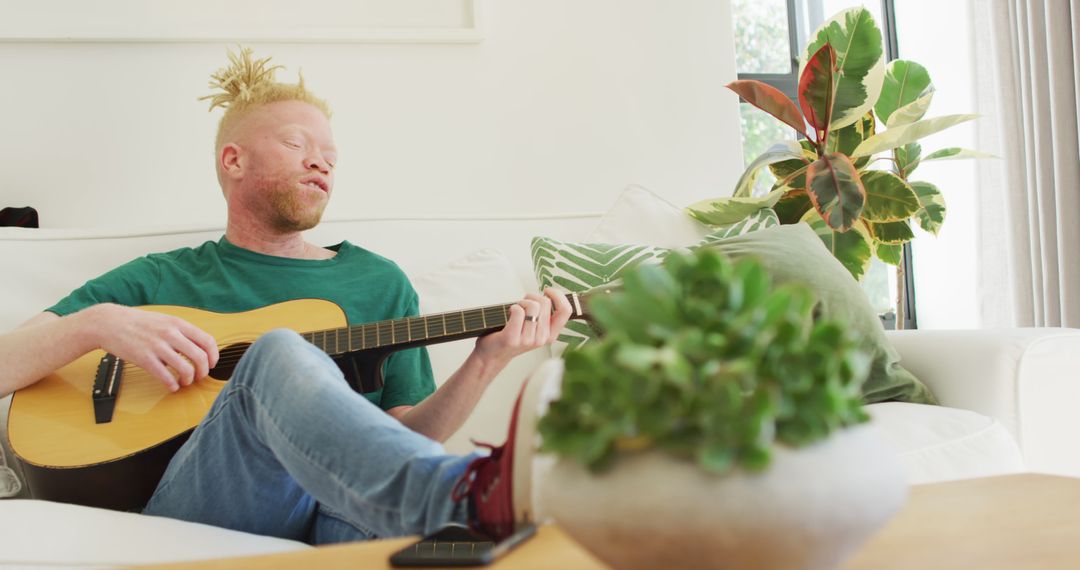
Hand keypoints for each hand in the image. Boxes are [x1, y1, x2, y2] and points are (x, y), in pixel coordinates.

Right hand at [86, 304, 219, 391]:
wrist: (109, 322)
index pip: (207, 341)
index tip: (211, 364)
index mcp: (178, 324)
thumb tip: (200, 347)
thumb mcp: (165, 320)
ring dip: (189, 379)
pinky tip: (172, 386)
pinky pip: (165, 376)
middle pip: (200, 357)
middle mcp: (170, 334)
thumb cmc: (138, 323)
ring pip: (185, 368)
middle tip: (199, 377)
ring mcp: (157, 346)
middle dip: (203, 371)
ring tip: (184, 382)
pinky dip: (172, 384)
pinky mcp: (144, 358)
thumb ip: (182, 331)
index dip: (214, 356)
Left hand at [473, 288, 572, 366]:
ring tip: (515, 309)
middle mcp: (542, 339)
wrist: (493, 354)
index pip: (566, 311)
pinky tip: (509, 313)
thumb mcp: (535, 327)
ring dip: (521, 302)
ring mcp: (528, 340)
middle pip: (545, 303)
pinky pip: (518, 311)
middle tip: (523, 303)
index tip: (547, 291)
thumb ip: (544, 314)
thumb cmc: (514, 335)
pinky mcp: (513, 338)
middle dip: (532, 297)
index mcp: (551, 334)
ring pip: (532, 306)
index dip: (558, 295)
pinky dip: (512, 307)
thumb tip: (549, 293)